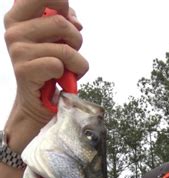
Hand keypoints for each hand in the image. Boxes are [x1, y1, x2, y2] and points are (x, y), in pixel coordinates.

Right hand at [3, 0, 87, 147]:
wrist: (38, 101)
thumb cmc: (48, 66)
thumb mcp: (55, 38)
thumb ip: (63, 20)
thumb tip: (74, 20)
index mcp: (18, 16)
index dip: (62, 4)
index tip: (69, 20)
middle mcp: (14, 30)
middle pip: (61, 22)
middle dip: (76, 40)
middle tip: (73, 52)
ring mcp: (17, 50)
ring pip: (64, 48)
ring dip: (77, 62)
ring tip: (70, 69)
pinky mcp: (24, 70)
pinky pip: (58, 65)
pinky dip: (68, 74)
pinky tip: (61, 79)